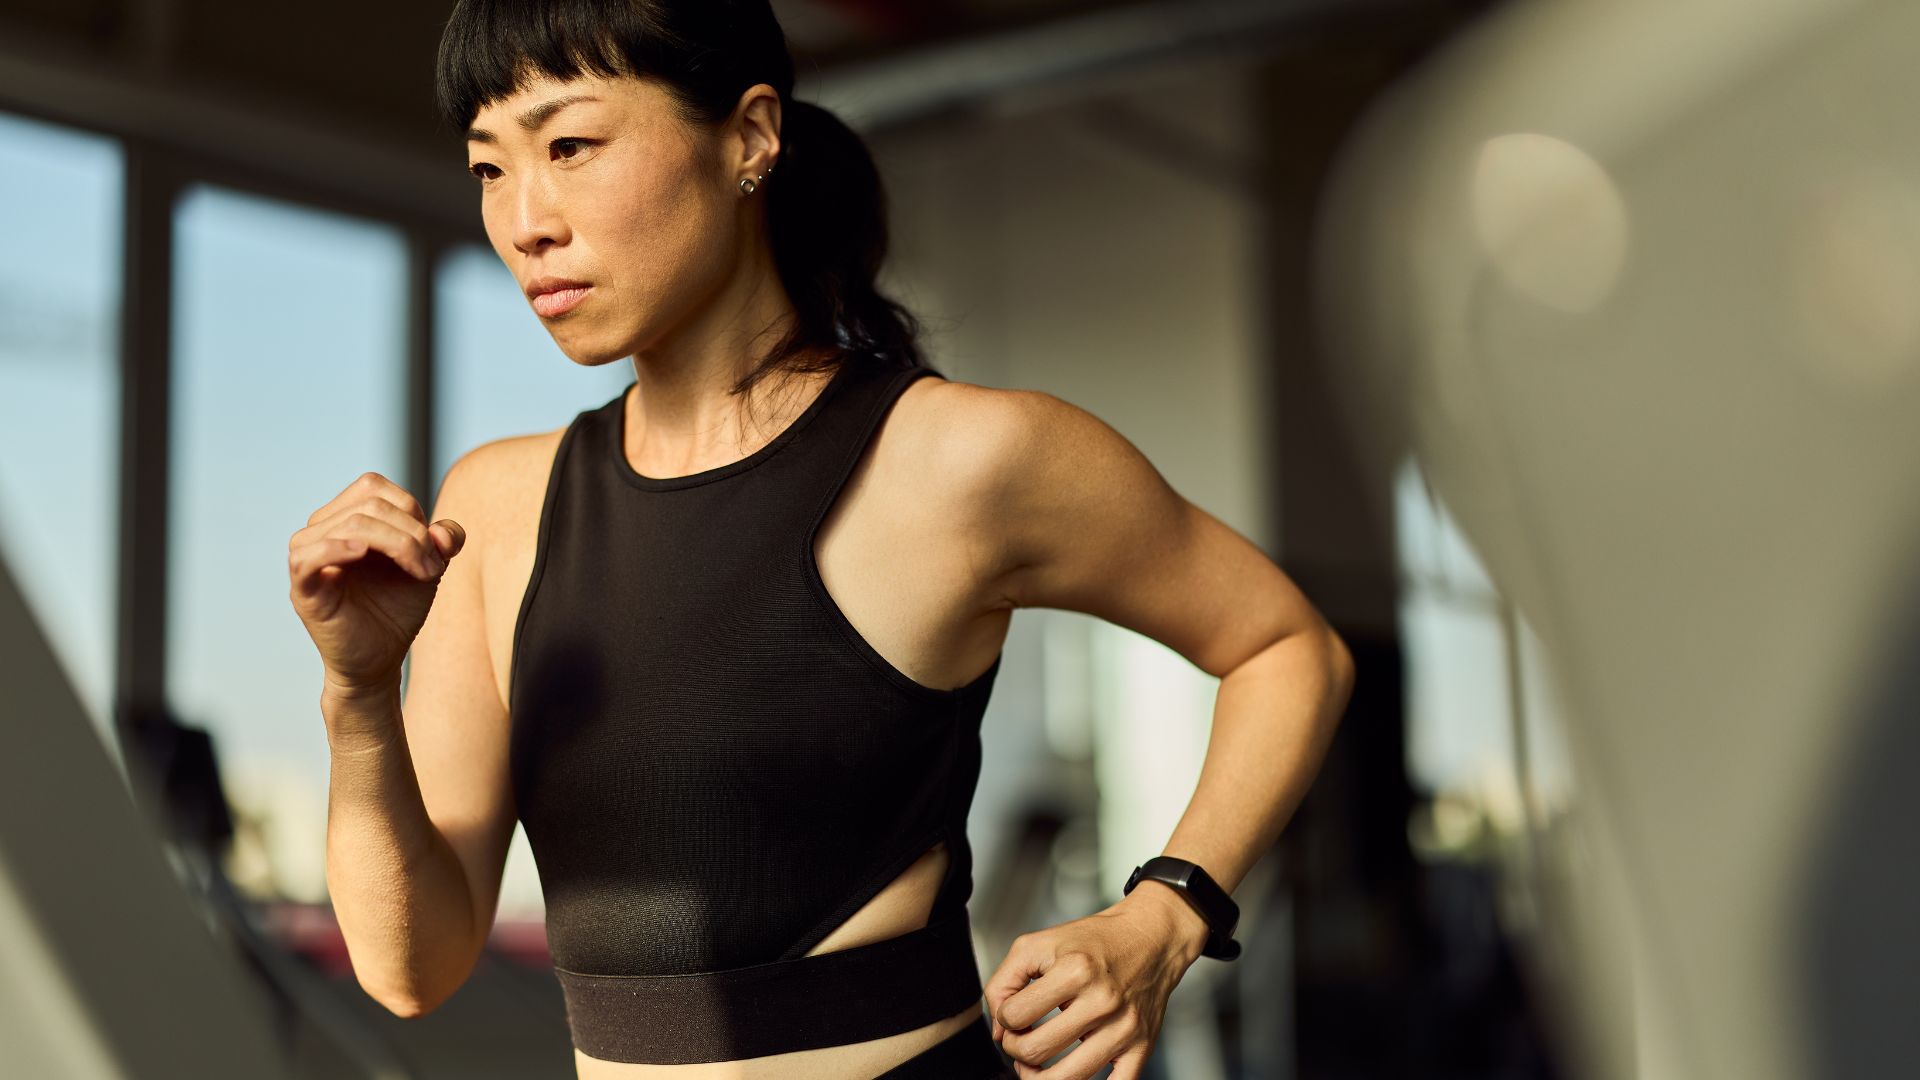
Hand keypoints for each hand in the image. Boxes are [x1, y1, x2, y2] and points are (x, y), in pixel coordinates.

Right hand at [288, 471, 464, 693]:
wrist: (379, 658)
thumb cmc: (397, 608)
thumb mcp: (428, 567)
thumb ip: (443, 541)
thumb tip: (443, 531)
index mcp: (345, 518)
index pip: (374, 487)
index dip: (411, 511)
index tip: (437, 552)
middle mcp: (321, 531)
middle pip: (369, 505)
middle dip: (412, 534)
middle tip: (434, 570)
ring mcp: (308, 557)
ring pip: (349, 525)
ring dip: (397, 544)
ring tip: (421, 575)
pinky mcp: (302, 588)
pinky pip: (308, 556)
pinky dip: (337, 548)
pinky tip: (361, 553)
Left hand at [983, 887, 1208, 1077]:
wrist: (1150, 937)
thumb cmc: (1094, 941)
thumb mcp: (1038, 944)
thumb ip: (1004, 981)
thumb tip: (999, 1029)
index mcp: (1075, 970)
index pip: (1015, 1015)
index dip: (1003, 1018)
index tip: (1011, 1015)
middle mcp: (1102, 1000)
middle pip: (1036, 1050)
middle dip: (1015, 1050)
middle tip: (1019, 1041)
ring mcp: (1124, 1027)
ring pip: (1068, 1078)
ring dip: (1038, 1078)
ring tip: (1036, 1065)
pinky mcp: (1142, 1046)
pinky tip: (1073, 1076)